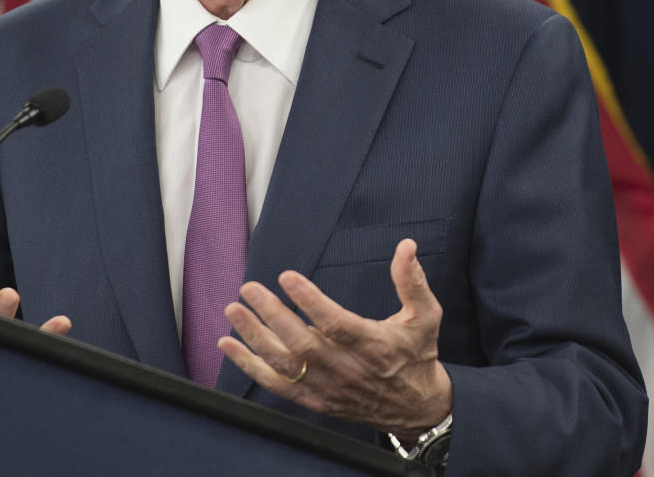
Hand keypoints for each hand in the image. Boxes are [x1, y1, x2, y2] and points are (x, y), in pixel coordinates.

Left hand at [218, 238, 451, 438]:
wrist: (416, 408)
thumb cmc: (418, 355)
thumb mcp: (425, 316)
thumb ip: (412, 281)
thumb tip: (407, 246)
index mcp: (374, 346)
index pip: (337, 324)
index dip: (310, 301)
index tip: (287, 277)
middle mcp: (348, 370)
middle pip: (303, 344)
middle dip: (272, 315)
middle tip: (250, 288)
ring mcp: (329, 388)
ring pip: (285, 365)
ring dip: (254, 338)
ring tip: (234, 311)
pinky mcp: (316, 400)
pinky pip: (277, 386)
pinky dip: (250, 367)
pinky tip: (228, 345)